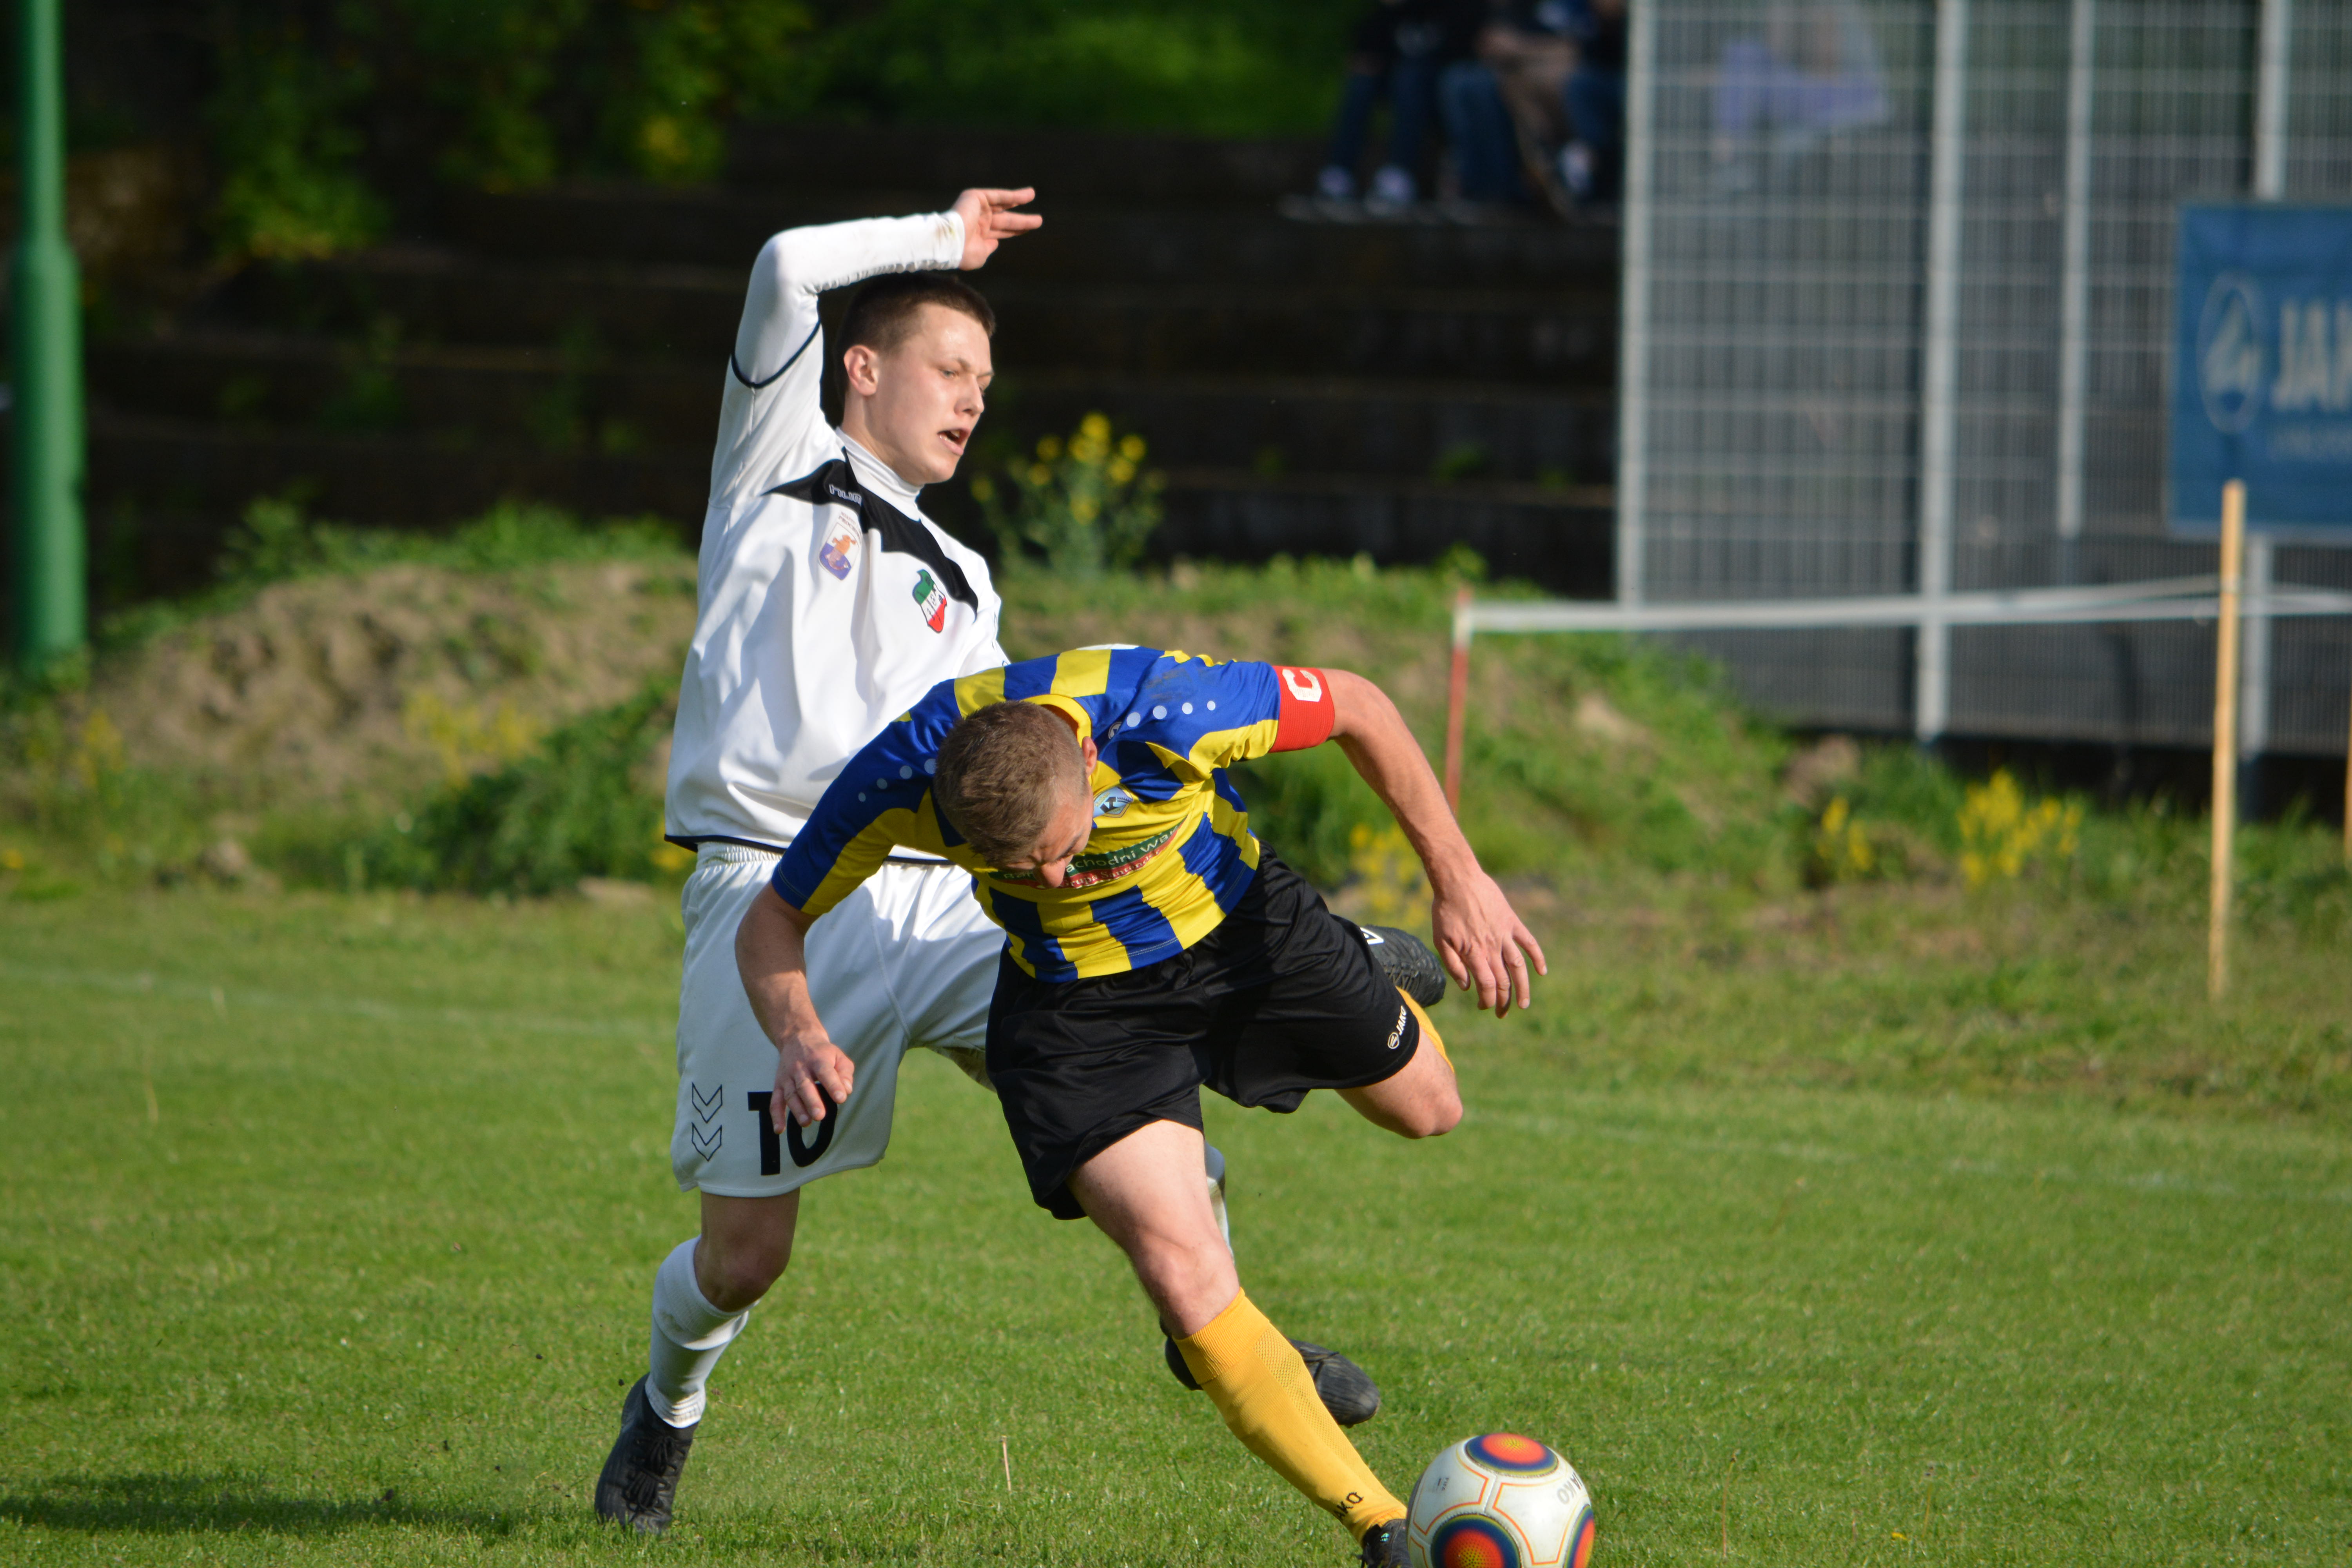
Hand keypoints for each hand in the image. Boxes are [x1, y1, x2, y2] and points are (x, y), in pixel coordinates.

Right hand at [771, 1024, 854, 1129]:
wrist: (797, 1039)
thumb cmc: (822, 1053)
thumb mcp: (838, 1056)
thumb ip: (845, 1072)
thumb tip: (846, 1090)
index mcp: (818, 1059)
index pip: (825, 1072)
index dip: (833, 1085)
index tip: (840, 1098)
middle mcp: (800, 1068)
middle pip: (804, 1085)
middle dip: (812, 1101)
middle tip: (820, 1115)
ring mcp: (787, 1077)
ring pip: (790, 1094)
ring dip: (797, 1109)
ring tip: (806, 1122)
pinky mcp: (778, 1085)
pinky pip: (775, 1101)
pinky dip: (776, 1116)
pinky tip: (780, 1129)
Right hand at [951, 187, 1041, 269]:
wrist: (949, 242)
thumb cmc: (963, 253)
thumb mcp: (980, 256)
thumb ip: (988, 249)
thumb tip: (995, 242)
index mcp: (978, 236)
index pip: (1000, 232)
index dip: (1014, 231)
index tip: (1027, 230)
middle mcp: (978, 221)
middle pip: (1005, 220)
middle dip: (1021, 220)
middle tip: (1038, 221)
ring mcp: (977, 208)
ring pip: (1003, 204)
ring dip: (1019, 199)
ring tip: (1033, 194)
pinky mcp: (976, 197)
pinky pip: (999, 196)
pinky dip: (1013, 195)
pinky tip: (1028, 195)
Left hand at [1430, 869, 1547, 1017]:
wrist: (1458, 881)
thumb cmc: (1445, 910)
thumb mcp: (1440, 939)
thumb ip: (1453, 965)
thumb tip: (1466, 986)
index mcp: (1473, 953)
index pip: (1486, 985)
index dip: (1488, 1000)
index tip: (1485, 1007)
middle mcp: (1491, 947)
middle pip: (1503, 981)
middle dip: (1504, 1001)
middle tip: (1503, 1013)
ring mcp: (1504, 935)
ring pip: (1519, 967)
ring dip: (1523, 988)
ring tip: (1524, 1003)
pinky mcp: (1512, 922)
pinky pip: (1529, 942)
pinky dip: (1538, 957)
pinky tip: (1542, 972)